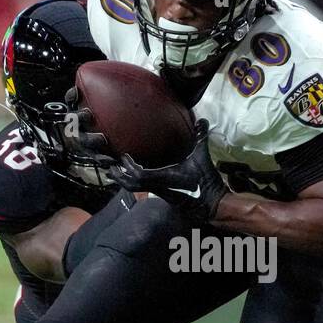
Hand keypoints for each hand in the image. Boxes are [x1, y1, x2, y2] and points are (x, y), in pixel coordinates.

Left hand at [110, 119, 228, 223]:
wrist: (212, 202)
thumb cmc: (206, 180)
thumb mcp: (203, 157)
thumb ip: (201, 138)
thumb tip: (202, 120)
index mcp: (165, 178)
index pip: (140, 175)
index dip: (129, 166)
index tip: (124, 156)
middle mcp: (159, 187)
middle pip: (131, 185)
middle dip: (119, 176)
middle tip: (110, 166)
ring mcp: (159, 192)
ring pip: (135, 189)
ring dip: (123, 181)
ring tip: (115, 172)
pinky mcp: (161, 195)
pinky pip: (141, 190)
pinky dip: (132, 183)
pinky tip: (130, 176)